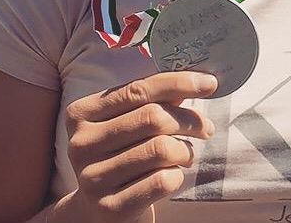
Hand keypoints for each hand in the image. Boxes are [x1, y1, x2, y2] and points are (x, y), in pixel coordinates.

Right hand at [56, 71, 217, 221]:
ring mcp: (93, 177)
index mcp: (81, 114)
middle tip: (205, 127)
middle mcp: (81, 144)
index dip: (178, 83)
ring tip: (186, 154)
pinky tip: (173, 175)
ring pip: (161, 149)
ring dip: (185, 150)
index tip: (209, 83)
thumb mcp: (127, 123)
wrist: (97, 210)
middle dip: (189, 120)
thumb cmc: (120, 155)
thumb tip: (197, 80)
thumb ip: (153, 100)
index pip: (137, 90)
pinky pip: (162, 181)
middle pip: (153, 118)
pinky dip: (177, 175)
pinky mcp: (111, 206)